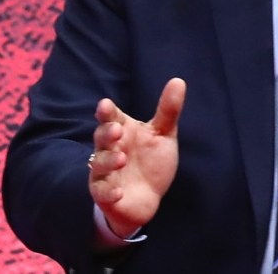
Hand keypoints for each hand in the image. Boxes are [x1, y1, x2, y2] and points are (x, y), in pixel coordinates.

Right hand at [88, 78, 186, 237]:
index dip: (107, 111)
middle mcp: (109, 149)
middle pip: (101, 137)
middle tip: (117, 130)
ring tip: (121, 158)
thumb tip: (179, 80)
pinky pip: (101, 192)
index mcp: (123, 131)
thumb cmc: (152, 161)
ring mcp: (105, 172)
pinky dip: (108, 192)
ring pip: (98, 163)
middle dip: (106, 133)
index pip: (111, 117)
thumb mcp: (163, 135)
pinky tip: (118, 192)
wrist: (148, 197)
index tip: (105, 105)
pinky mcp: (104, 194)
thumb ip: (168, 110)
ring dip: (108, 160)